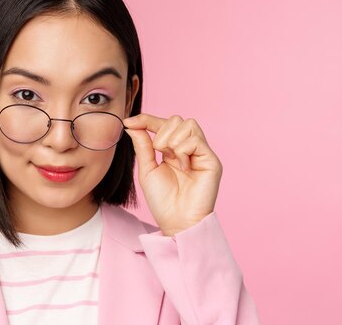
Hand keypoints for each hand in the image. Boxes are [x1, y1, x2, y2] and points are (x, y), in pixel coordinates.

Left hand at [123, 113, 222, 235]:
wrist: (176, 222)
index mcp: (173, 149)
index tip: (129, 121)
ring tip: (171, 160)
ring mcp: (201, 153)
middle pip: (177, 119)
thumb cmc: (163, 201)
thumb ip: (143, 146)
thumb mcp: (147, 169)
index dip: (147, 119)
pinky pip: (196, 140)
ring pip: (188, 124)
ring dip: (172, 140)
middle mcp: (189, 149)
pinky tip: (183, 167)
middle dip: (161, 132)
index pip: (163, 124)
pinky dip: (183, 151)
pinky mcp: (211, 161)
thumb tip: (132, 124)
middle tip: (159, 152)